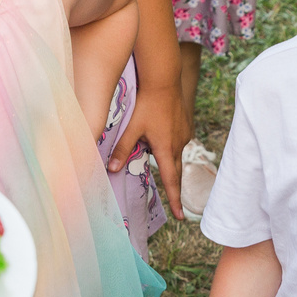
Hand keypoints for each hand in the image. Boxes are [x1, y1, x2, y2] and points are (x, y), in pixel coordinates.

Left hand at [110, 76, 188, 221]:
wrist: (163, 79)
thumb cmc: (146, 104)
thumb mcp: (131, 128)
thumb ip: (121, 149)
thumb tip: (111, 170)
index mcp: (166, 148)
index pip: (171, 181)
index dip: (175, 200)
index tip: (181, 217)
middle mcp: (179, 143)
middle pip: (174, 170)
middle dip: (172, 185)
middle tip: (174, 202)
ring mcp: (184, 133)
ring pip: (174, 152)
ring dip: (165, 156)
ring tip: (152, 140)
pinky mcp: (185, 124)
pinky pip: (177, 140)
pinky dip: (168, 142)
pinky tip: (160, 128)